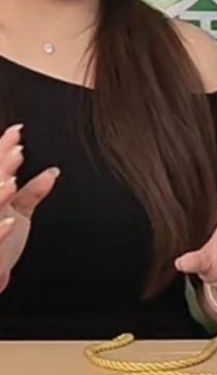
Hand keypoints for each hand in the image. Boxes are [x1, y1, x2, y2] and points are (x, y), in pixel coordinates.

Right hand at [0, 126, 59, 292]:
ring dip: (0, 194)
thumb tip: (53, 172)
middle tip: (17, 149)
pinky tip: (11, 224)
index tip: (17, 131)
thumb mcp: (18, 213)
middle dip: (3, 166)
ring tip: (12, 181)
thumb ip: (33, 192)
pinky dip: (0, 231)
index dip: (5, 150)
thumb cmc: (2, 243)